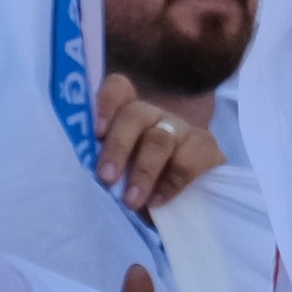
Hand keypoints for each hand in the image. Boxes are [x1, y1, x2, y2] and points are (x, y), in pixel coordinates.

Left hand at [101, 95, 223, 216]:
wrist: (185, 200)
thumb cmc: (136, 187)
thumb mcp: (117, 176)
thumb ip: (105, 170)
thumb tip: (84, 184)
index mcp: (126, 116)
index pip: (118, 90)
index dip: (106, 104)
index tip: (96, 132)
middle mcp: (154, 116)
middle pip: (135, 115)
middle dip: (118, 147)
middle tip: (106, 178)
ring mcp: (182, 130)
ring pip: (161, 139)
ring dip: (144, 170)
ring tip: (132, 200)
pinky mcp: (207, 149)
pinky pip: (193, 158)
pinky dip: (173, 182)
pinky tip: (159, 200)